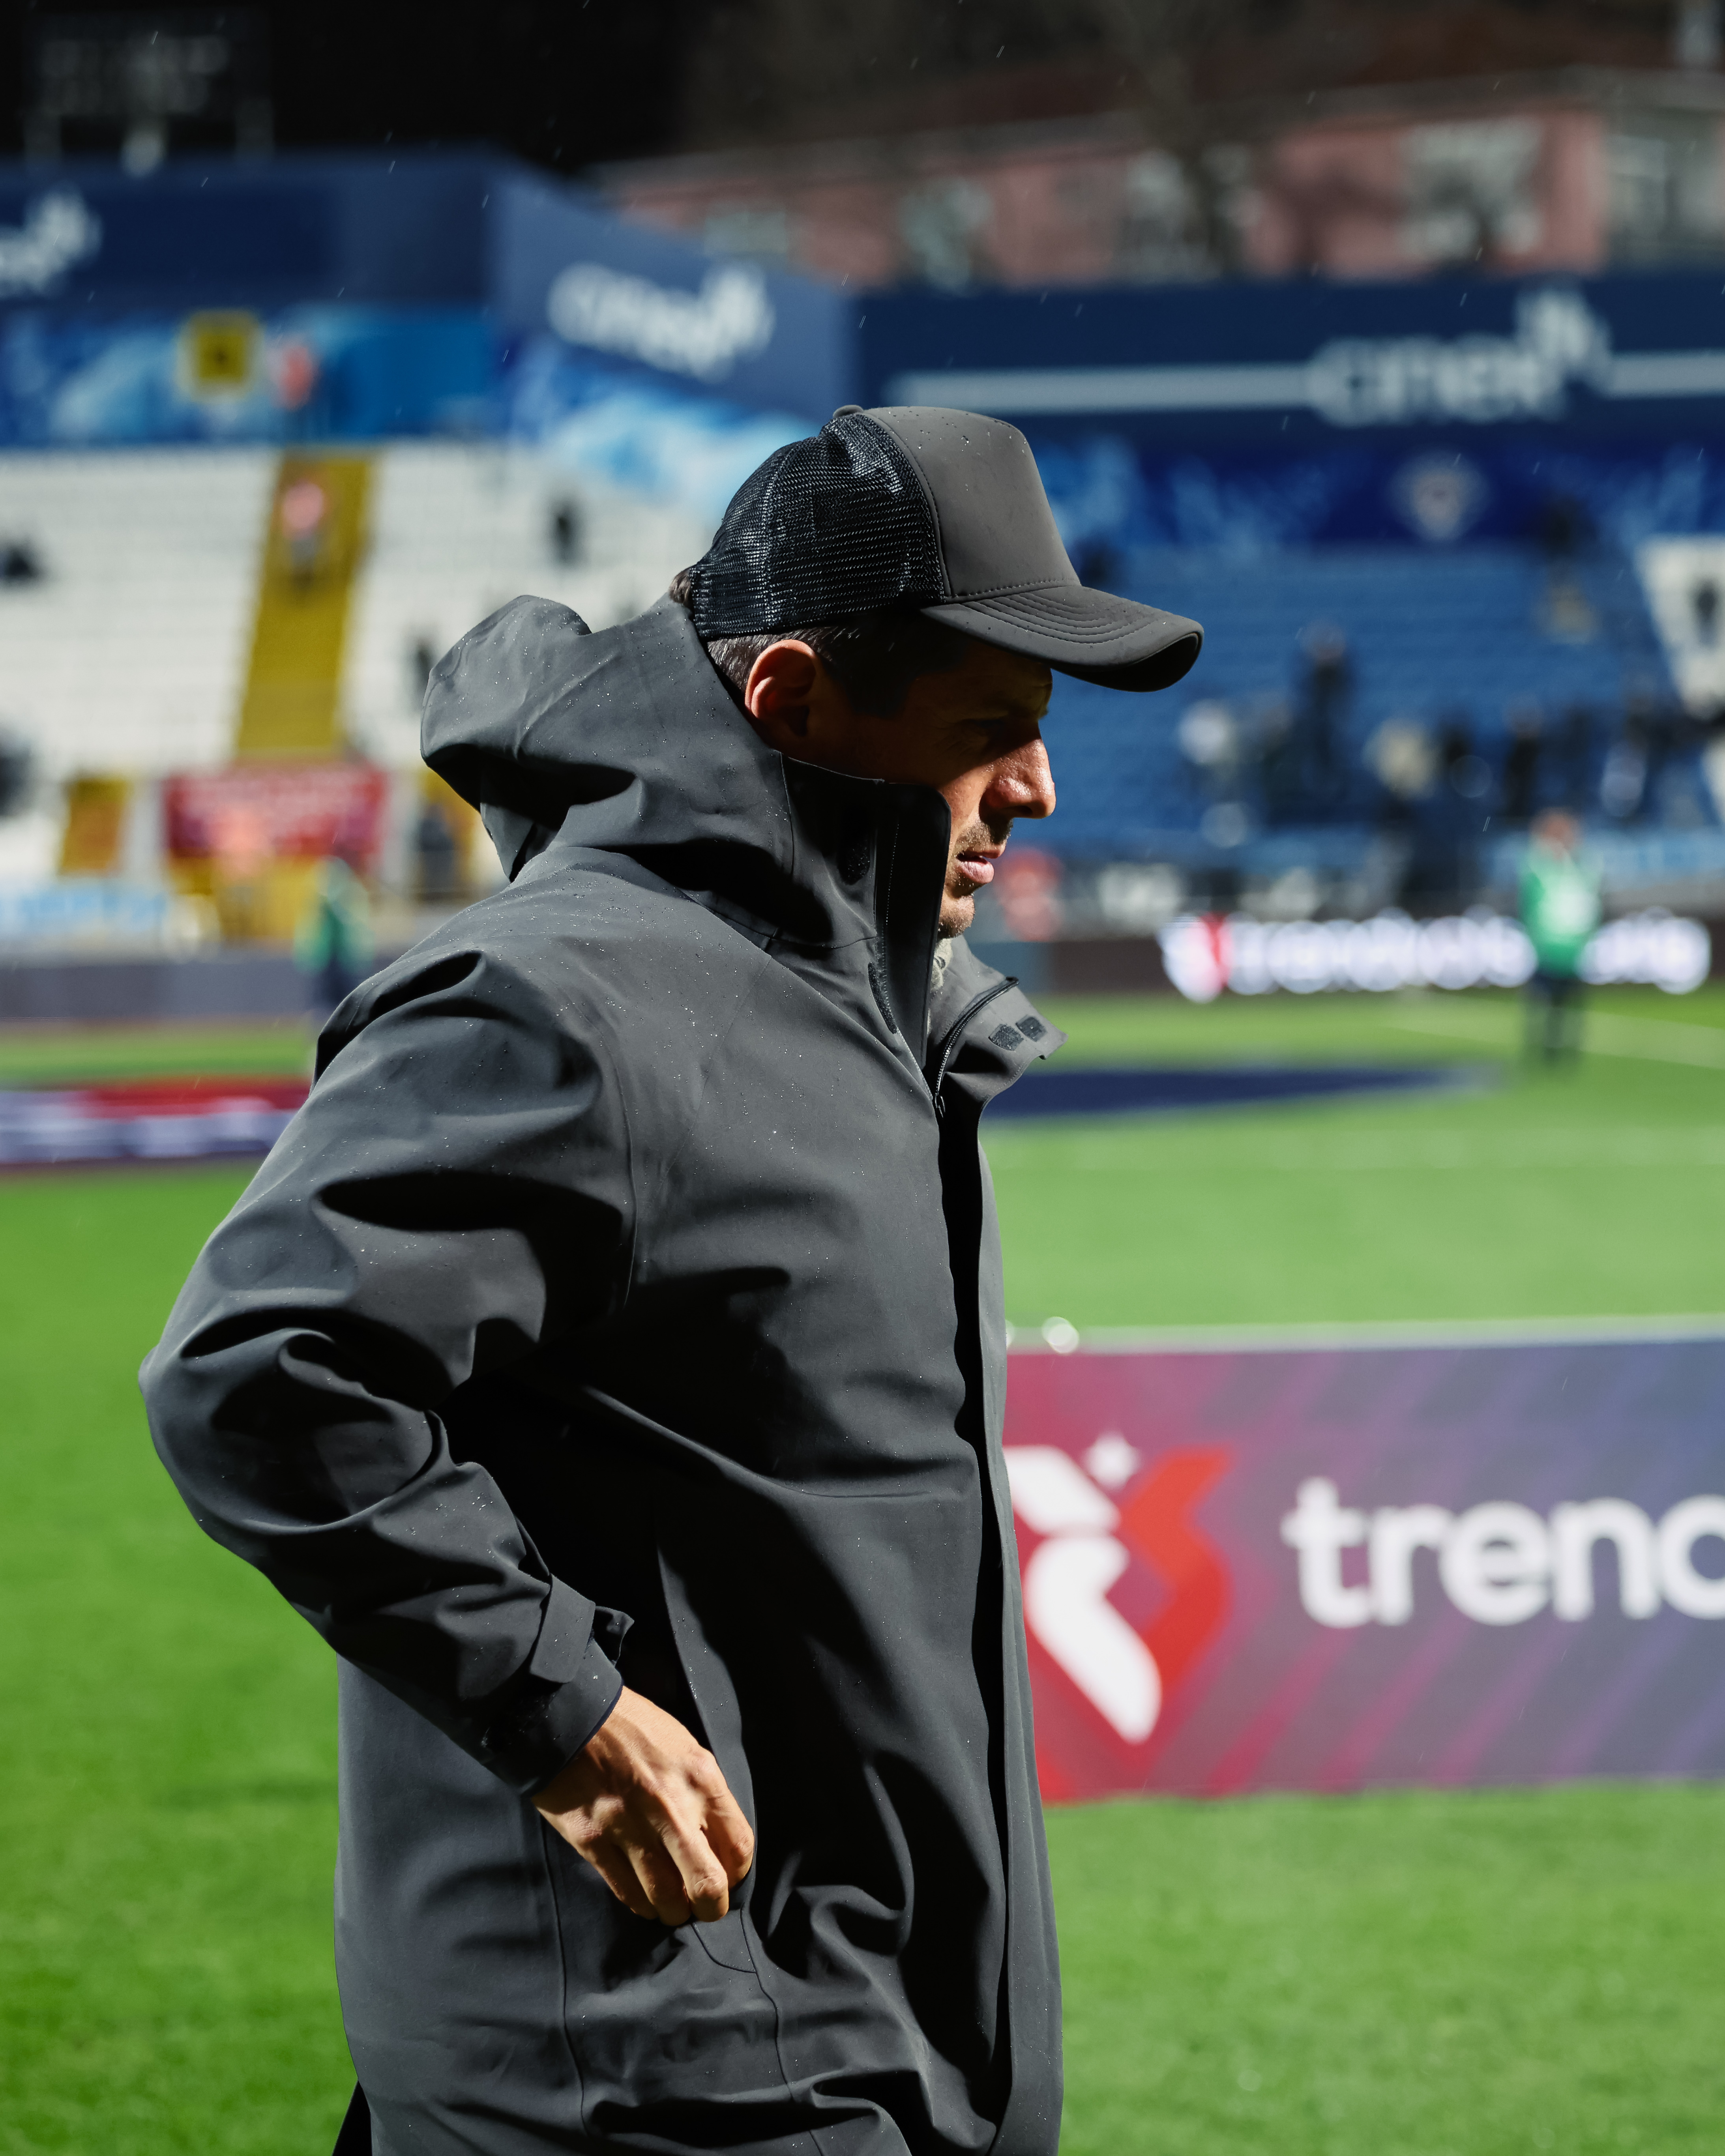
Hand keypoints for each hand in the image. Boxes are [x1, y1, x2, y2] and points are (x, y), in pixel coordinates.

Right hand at [531, 1686, 753, 1924]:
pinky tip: (645, 1902)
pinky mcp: (593, 1840)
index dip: (736, 1873)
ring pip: (666, 1896)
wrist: (571, 1715)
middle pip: (707, 1883)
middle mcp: (671, 1805)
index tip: (726, 1877)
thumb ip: (702, 1792)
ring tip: (672, 1909)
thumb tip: (715, 1839)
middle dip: (710, 1906)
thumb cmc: (632, 1728)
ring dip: (674, 1912)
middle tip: (704, 1907)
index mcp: (700, 1777)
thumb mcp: (683, 1746)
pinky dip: (641, 1905)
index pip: (739, 1846)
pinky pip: (626, 1890)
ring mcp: (629, 1825)